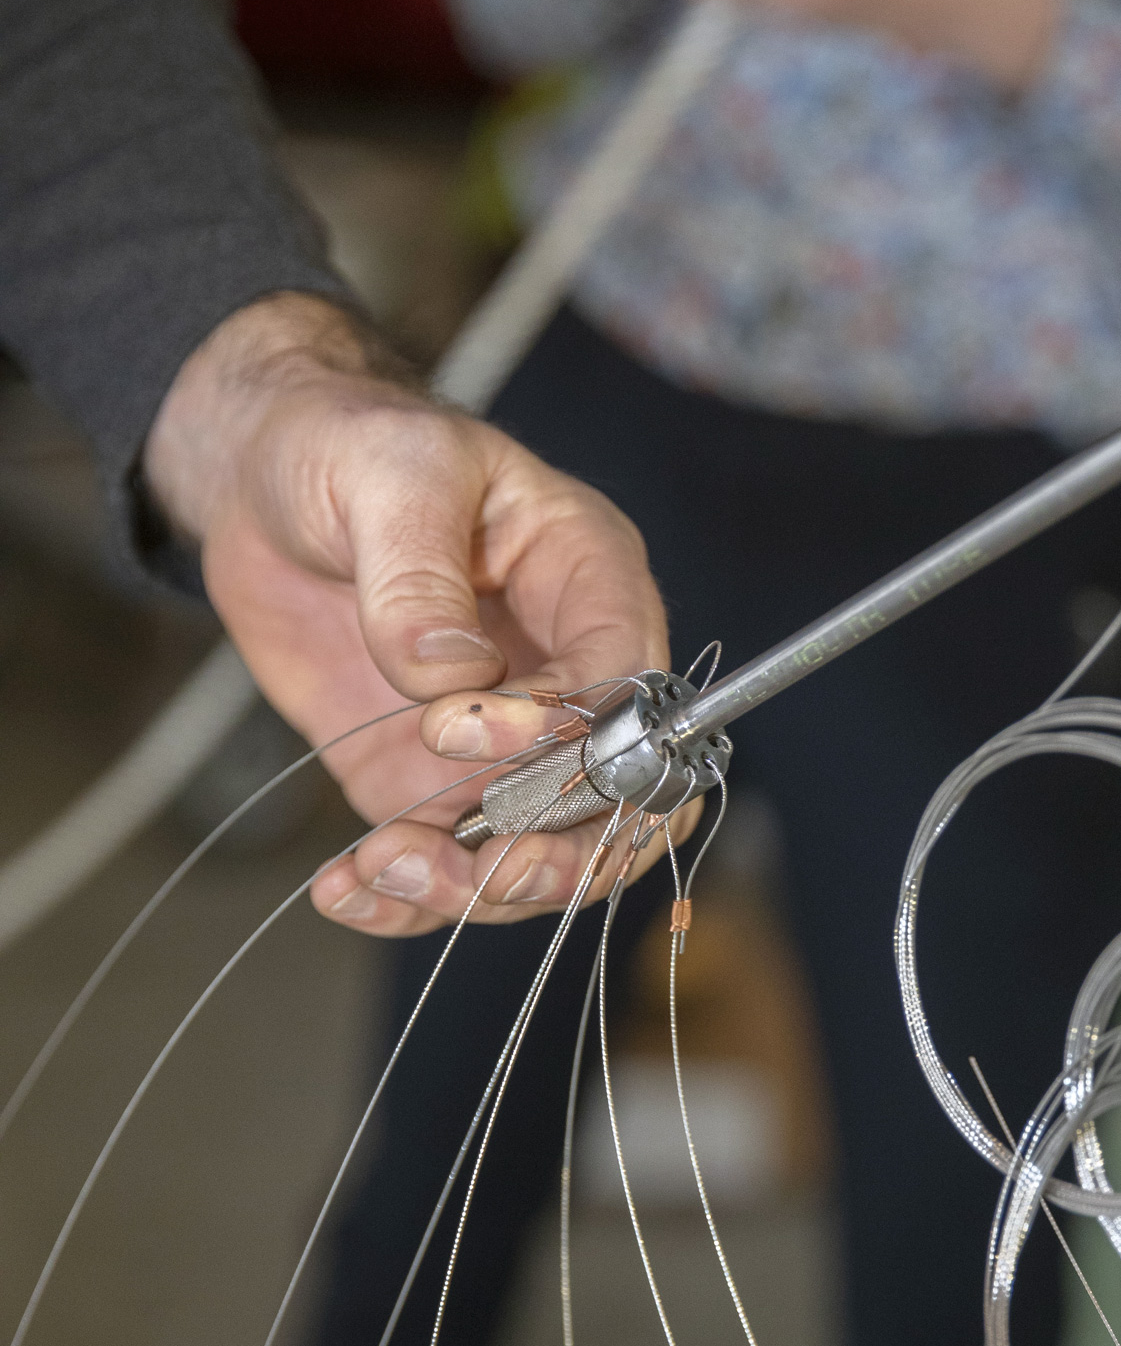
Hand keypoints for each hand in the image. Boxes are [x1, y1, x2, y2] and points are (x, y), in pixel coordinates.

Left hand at [145, 294, 685, 937]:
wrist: (268, 485)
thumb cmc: (352, 448)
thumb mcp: (388, 477)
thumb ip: (418, 574)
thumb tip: (449, 674)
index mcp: (590, 580)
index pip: (628, 686)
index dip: (570, 734)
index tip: (458, 730)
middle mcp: (567, 674)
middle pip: (621, 798)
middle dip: (560, 852)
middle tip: (479, 867)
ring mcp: (507, 742)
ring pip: (542, 852)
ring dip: (474, 887)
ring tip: (380, 870)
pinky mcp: (436, 781)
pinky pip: (450, 863)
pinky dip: (405, 898)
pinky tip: (347, 891)